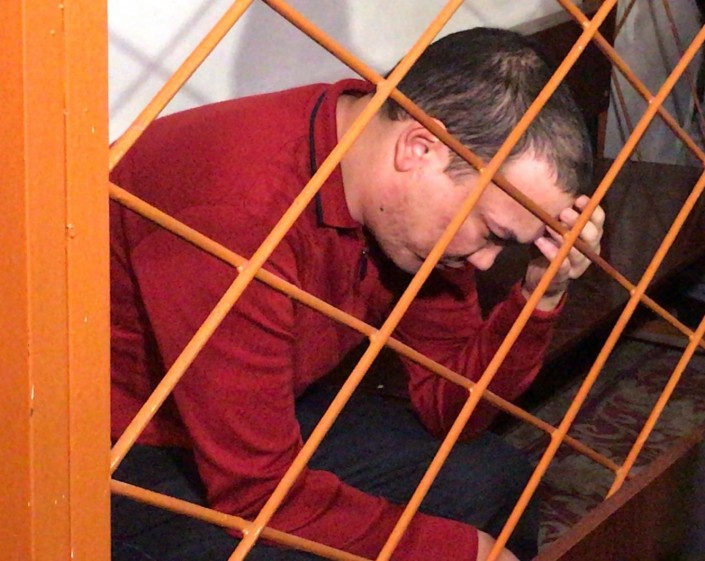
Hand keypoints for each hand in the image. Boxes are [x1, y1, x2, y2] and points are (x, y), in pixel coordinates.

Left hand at [522, 195, 604, 310]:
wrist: (542, 274)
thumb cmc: (551, 245)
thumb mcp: (557, 227)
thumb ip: (562, 215)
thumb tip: (558, 192)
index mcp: (591, 236)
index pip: (599, 220)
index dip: (591, 209)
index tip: (579, 199)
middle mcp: (590, 250)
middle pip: (592, 235)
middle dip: (578, 222)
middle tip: (564, 213)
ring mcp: (579, 265)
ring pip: (577, 250)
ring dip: (562, 236)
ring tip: (548, 226)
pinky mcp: (565, 275)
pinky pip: (562, 264)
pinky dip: (551, 251)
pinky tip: (540, 241)